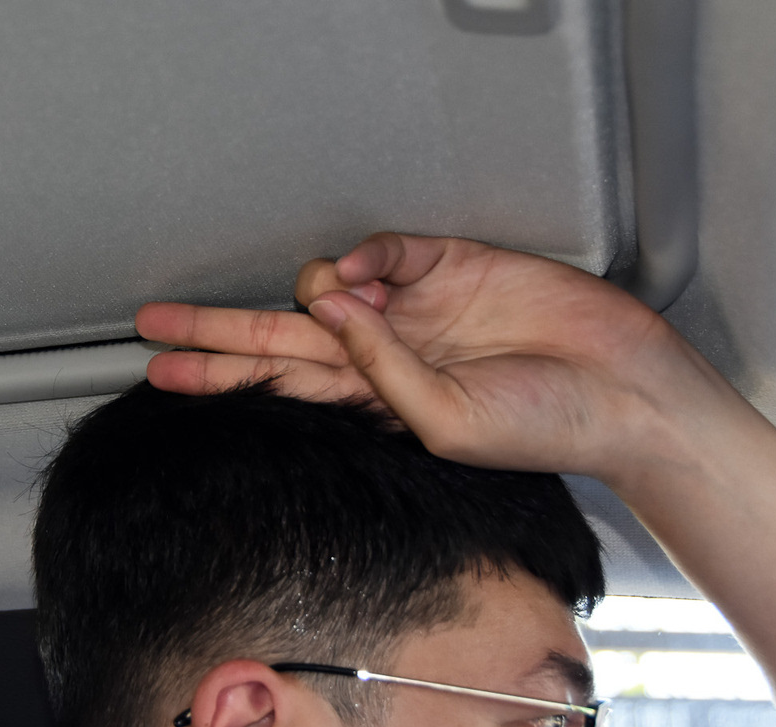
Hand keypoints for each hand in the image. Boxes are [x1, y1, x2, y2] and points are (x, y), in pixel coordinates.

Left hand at [137, 233, 724, 481]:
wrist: (620, 389)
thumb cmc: (544, 426)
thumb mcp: (447, 423)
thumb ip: (381, 373)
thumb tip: (329, 309)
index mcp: (374, 403)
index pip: (279, 386)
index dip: (221, 376)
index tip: (166, 373)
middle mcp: (381, 355)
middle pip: (278, 337)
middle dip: (215, 331)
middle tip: (155, 325)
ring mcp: (411, 310)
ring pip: (324, 287)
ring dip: (316, 291)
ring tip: (345, 306)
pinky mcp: (446, 266)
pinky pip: (382, 251)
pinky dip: (366, 256)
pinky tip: (364, 273)